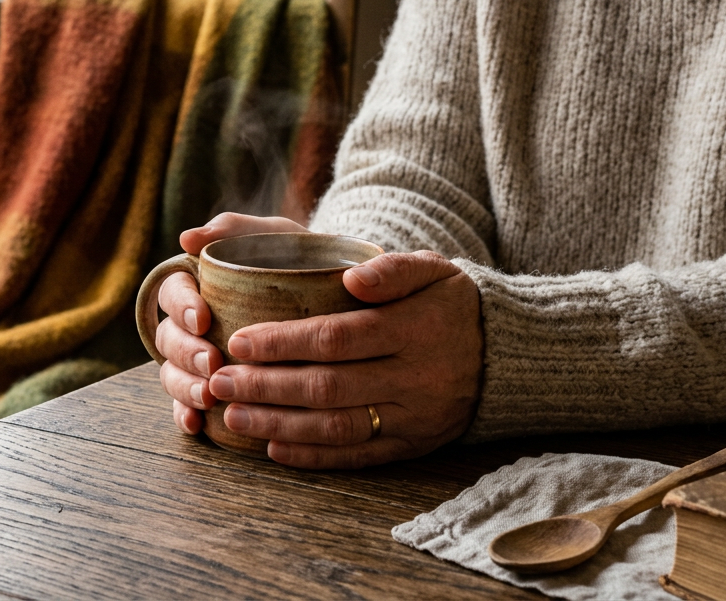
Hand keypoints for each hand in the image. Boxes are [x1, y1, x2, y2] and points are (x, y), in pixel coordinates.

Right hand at [154, 213, 309, 434]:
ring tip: (208, 396)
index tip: (203, 318)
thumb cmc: (299, 260)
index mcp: (199, 285)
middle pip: (169, 337)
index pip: (173, 292)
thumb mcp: (275, 236)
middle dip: (185, 352)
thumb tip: (188, 238)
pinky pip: (187, 405)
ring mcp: (200, 358)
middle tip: (212, 362)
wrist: (337, 295)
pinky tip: (196, 425)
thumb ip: (235, 229)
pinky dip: (186, 414)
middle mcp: (193, 323)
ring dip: (184, 386)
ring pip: (173, 373)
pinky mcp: (214, 387)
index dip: (181, 306)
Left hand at [214, 249, 482, 467]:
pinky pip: (358, 456)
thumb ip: (392, 269)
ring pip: (337, 427)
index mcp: (413, 328)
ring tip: (233, 416)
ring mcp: (413, 417)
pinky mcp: (412, 445)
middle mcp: (414, 377)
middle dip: (265, 386)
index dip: (282, 343)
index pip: (335, 338)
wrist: (507, 354)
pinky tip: (273, 449)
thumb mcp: (434, 269)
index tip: (238, 341)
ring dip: (278, 425)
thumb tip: (350, 278)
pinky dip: (313, 456)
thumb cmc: (452, 303)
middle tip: (218, 381)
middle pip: (327, 386)